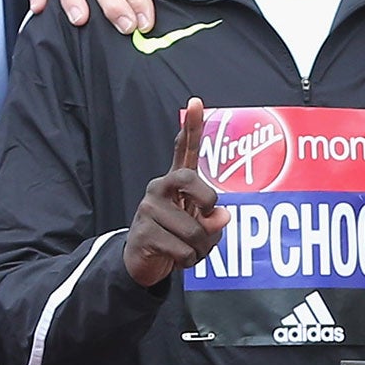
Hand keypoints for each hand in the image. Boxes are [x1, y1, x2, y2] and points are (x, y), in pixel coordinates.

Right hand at [123, 99, 229, 288]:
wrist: (145, 262)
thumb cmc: (178, 237)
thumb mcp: (203, 228)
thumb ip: (214, 219)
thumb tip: (221, 216)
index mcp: (177, 183)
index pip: (183, 150)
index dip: (192, 127)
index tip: (197, 102)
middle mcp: (160, 188)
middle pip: (189, 180)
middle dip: (206, 200)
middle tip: (206, 214)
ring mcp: (148, 209)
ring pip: (194, 230)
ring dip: (201, 248)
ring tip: (189, 249)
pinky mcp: (143, 233)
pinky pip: (183, 250)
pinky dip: (189, 261)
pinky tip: (177, 258)